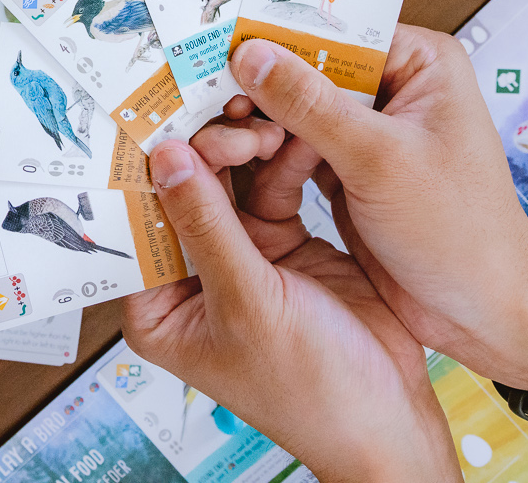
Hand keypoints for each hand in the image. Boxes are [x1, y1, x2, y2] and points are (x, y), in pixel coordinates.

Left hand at [124, 140, 460, 482]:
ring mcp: (239, 253)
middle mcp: (192, 275)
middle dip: (203, 145)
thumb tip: (169, 160)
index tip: (157, 114)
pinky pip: (273, 182)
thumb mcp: (249, 306)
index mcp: (160, 305)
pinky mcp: (283, 240)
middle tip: (230, 113)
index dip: (144, 166)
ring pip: (228, 178)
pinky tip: (293, 130)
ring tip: (266, 116)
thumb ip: (208, 228)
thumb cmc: (312, 390)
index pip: (136, 220)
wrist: (391, 413)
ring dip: (245, 142)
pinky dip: (283, 156)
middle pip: (182, 189)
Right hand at [211, 32, 527, 392]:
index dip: (278, 35)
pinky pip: (297, 148)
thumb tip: (252, 56)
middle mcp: (395, 88)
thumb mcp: (381, 161)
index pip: (335, 30)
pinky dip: (266, 154)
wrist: (486, 315)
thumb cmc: (462, 233)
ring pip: (297, 109)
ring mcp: (370, 132)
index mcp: (420, 62)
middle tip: (201, 91)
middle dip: (259, 82)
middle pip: (310, 67)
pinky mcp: (350, 171)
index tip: (218, 39)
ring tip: (208, 124)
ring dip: (258, 120)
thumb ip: (312, 105)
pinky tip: (228, 155)